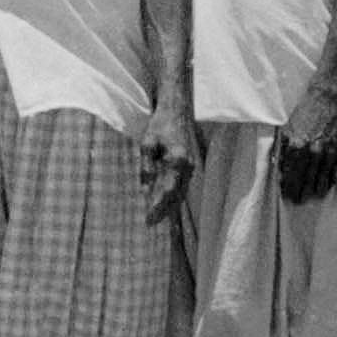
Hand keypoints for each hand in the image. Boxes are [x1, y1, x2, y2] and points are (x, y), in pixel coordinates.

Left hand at [137, 104, 195, 224]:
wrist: (177, 112)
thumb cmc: (160, 126)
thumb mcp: (147, 142)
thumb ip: (147, 164)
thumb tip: (145, 185)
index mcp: (178, 159)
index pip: (167, 188)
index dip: (158, 204)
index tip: (148, 217)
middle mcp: (188, 166)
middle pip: (176, 194)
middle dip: (164, 210)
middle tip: (150, 224)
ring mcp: (191, 167)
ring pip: (181, 192)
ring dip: (170, 206)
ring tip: (156, 219)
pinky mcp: (190, 167)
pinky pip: (182, 186)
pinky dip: (174, 197)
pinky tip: (166, 205)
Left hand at [278, 87, 336, 203]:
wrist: (325, 100)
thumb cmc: (303, 114)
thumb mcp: (286, 130)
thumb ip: (282, 150)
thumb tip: (279, 168)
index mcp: (296, 146)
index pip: (290, 172)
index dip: (288, 185)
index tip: (286, 194)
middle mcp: (312, 151)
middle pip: (305, 178)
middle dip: (300, 191)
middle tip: (297, 201)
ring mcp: (327, 151)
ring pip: (321, 177)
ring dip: (316, 189)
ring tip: (312, 197)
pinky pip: (335, 169)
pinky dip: (331, 179)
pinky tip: (328, 186)